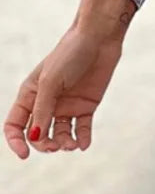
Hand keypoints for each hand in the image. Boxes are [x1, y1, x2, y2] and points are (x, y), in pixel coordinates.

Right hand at [4, 19, 125, 157]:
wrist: (99, 39)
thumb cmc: (70, 54)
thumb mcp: (51, 82)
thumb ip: (43, 110)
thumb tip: (35, 137)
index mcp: (30, 94)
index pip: (15, 124)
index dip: (16, 141)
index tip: (25, 154)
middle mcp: (47, 102)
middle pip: (38, 134)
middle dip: (44, 144)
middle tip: (56, 146)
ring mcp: (67, 105)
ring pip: (60, 134)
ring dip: (64, 144)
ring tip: (72, 145)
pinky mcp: (86, 106)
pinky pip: (82, 129)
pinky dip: (82, 139)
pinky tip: (83, 144)